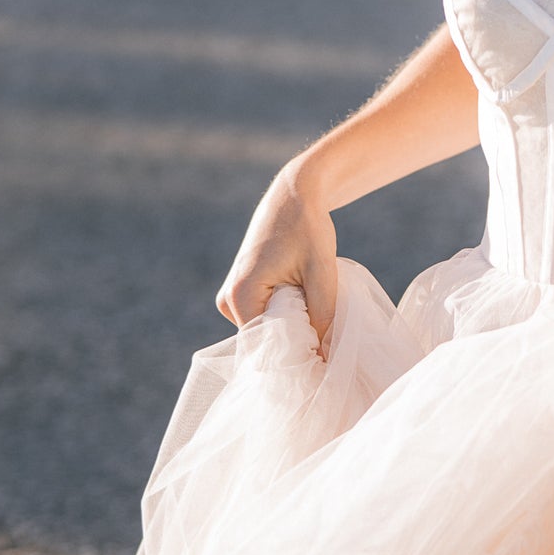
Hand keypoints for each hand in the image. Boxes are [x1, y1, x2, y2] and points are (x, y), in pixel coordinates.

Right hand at [216, 163, 338, 354]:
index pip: (264, 349)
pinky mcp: (240, 292)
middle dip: (294, 344)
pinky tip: (305, 302)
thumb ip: (324, 318)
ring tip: (316, 309)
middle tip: (325, 335)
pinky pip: (264, 317)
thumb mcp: (322, 273)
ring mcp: (230, 297)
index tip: (322, 359)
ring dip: (292, 328)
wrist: (294, 195)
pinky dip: (286, 316)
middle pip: (264, 342)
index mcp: (240, 296)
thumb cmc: (308, 229)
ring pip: (266, 330)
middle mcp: (228, 300)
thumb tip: (325, 359)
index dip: (294, 357)